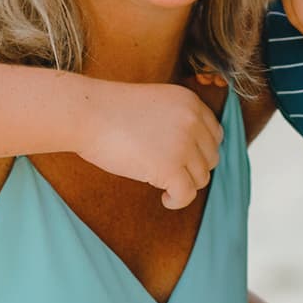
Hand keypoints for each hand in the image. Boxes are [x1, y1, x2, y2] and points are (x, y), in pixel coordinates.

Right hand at [72, 81, 222, 209]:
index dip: (200, 151)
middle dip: (192, 168)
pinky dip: (177, 201)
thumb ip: (178, 121)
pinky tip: (164, 197)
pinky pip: (187, 195)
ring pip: (202, 178)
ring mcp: (184, 144)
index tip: (181, 159)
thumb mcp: (156, 104)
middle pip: (211, 157)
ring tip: (160, 182)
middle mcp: (193, 121)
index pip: (215, 135)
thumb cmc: (111, 111)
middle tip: (167, 171)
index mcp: (191, 102)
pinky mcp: (170, 168)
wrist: (86, 113)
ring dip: (184, 184)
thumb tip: (192, 155)